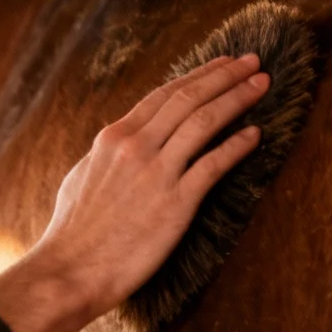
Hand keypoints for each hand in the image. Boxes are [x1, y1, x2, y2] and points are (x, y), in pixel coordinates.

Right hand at [0, 55, 269, 331]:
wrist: (69, 270)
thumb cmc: (73, 232)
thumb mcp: (82, 178)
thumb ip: (107, 156)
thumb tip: (119, 146)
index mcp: (114, 137)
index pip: (164, 94)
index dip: (198, 75)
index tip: (222, 63)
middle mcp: (136, 146)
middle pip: (189, 98)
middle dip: (225, 75)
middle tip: (253, 60)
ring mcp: (156, 173)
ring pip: (205, 121)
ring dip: (238, 98)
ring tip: (262, 83)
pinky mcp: (175, 204)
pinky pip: (214, 165)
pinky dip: (237, 145)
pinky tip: (256, 134)